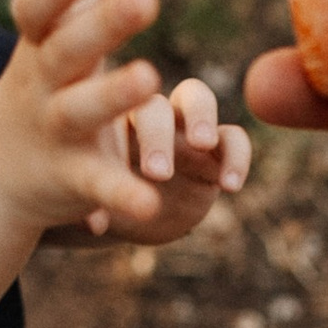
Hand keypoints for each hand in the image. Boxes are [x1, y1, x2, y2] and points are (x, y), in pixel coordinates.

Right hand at [0, 0, 250, 241]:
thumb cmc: (46, 82)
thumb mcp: (67, 29)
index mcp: (41, 41)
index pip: (37, 8)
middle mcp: (41, 82)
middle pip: (66, 49)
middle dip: (101, 24)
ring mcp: (53, 132)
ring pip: (78, 111)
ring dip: (110, 95)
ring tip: (151, 78)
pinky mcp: (71, 180)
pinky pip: (98, 185)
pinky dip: (121, 194)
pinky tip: (153, 200)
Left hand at [96, 71, 252, 242]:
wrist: (126, 213)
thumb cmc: (100, 200)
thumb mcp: (93, 201)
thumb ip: (91, 207)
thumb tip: (92, 226)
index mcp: (115, 121)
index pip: (121, 105)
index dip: (127, 113)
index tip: (129, 147)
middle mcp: (150, 117)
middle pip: (159, 104)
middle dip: (159, 133)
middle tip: (157, 172)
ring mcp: (183, 129)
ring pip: (199, 101)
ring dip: (203, 121)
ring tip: (204, 146)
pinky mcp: (213, 153)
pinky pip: (232, 140)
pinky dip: (236, 157)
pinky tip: (230, 186)